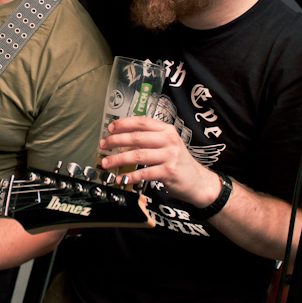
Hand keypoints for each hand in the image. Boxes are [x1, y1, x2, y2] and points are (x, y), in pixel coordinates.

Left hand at [99, 116, 220, 207]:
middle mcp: (169, 140)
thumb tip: (122, 139)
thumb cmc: (178, 162)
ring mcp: (170, 156)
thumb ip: (149, 140)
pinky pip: (144, 173)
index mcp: (167, 130)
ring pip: (137, 155)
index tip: (111, 128)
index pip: (142, 122)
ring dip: (118, 159)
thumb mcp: (167, 145)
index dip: (124, 123)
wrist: (197, 181)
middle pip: (136, 137)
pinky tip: (121, 178)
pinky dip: (130, 176)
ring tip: (106, 163)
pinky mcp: (168, 172)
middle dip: (116, 141)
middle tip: (103, 145)